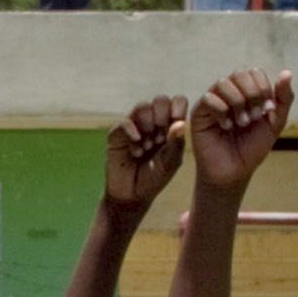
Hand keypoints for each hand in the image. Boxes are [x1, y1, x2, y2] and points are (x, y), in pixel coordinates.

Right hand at [102, 95, 187, 212]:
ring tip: (148, 146)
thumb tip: (180, 123)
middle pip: (159, 100)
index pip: (177, 102)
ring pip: (142, 107)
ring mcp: (133, 127)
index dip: (178, 106)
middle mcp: (152, 122)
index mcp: (169, 126)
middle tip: (160, 139)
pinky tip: (137, 150)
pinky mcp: (116, 135)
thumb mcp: (170, 163)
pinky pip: (124, 123)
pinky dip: (132, 133)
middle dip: (162, 117)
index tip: (177, 121)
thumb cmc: (154, 178)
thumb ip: (176, 144)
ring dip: (148, 125)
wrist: (133, 195)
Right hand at [187, 68, 291, 194]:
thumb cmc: (252, 148)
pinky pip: (208, 98)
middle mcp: (229, 93)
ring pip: (223, 83)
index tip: (268, 111)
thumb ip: (283, 98)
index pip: (254, 72)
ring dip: (237, 102)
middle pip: (239, 73)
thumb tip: (286, 72)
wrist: (234, 172)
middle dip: (251, 93)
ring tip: (241, 123)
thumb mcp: (275, 123)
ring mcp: (213, 102)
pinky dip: (222, 111)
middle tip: (254, 117)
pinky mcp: (198, 113)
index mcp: (247, 92)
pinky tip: (226, 126)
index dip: (263, 87)